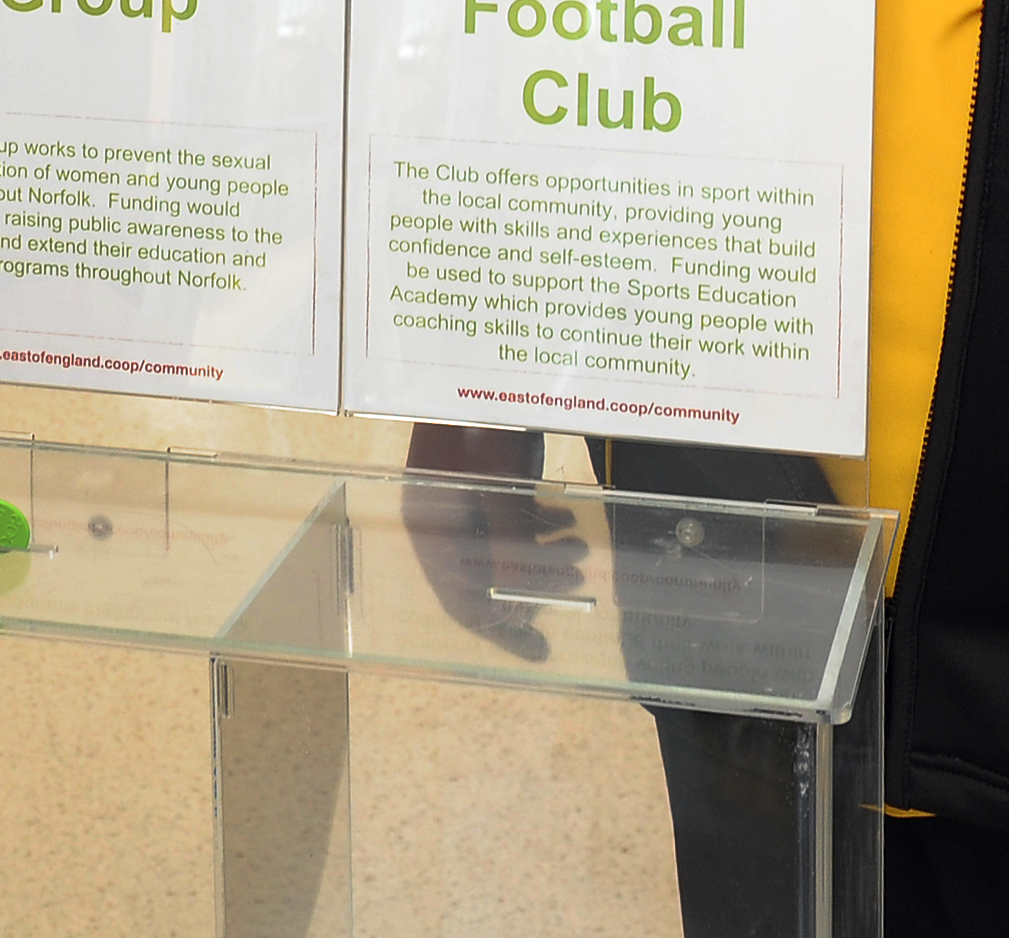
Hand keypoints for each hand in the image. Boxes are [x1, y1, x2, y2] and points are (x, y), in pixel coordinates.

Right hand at [401, 422, 588, 661]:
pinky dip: (539, 528)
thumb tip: (519, 600)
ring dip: (542, 556)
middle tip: (573, 585)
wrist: (480, 357)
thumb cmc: (483, 422)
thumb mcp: (499, 487)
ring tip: (577, 548)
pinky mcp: (485, 475)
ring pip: (502, 548)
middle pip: (481, 579)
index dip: (501, 629)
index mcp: (432, 526)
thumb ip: (508, 544)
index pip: (460, 599)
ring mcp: (464, 496)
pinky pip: (510, 519)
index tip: (538, 651)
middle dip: (533, 588)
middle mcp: (442, 518)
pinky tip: (566, 521)